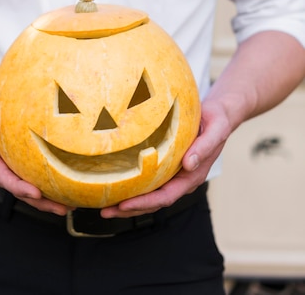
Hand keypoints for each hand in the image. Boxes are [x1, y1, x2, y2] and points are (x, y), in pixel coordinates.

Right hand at [0, 81, 71, 215]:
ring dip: (46, 198)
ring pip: (27, 184)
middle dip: (39, 202)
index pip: (3, 176)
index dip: (19, 187)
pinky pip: (32, 171)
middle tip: (62, 209)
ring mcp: (8, 161)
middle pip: (18, 188)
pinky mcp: (17, 155)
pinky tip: (66, 184)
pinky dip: (47, 181)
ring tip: (69, 206)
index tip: (36, 193)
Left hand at [100, 97, 231, 218]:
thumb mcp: (215, 130)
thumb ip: (203, 148)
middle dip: (130, 208)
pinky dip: (133, 185)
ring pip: (150, 194)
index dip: (145, 203)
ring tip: (105, 206)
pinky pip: (149, 180)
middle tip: (105, 211)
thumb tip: (188, 165)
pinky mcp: (167, 164)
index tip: (124, 205)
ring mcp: (174, 174)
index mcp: (193, 175)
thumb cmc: (217, 121)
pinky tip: (116, 184)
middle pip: (154, 201)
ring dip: (128, 201)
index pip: (167, 196)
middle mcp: (182, 179)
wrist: (220, 114)